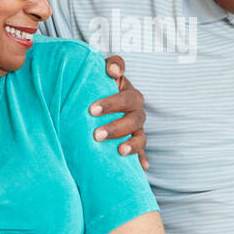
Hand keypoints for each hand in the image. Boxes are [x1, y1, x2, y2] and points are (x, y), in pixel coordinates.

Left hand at [89, 54, 148, 169]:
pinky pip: (141, 152)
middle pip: (135, 118)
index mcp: (128, 93)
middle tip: (96, 135)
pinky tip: (141, 168)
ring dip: (132, 144)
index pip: (127, 96)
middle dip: (117, 127)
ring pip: (141, 136)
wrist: (93, 103)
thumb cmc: (96, 85)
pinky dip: (141, 159)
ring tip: (120, 152)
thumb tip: (114, 71)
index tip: (92, 110)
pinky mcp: (134, 142)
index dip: (113, 102)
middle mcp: (135, 111)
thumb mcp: (99, 71)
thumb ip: (109, 65)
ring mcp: (136, 128)